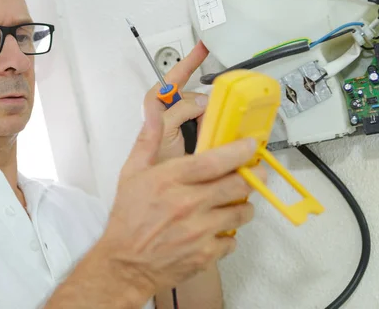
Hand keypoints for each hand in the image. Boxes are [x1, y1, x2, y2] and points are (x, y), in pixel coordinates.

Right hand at [96, 93, 264, 297]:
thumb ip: (147, 141)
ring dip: (243, 205)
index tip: (250, 145)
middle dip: (252, 176)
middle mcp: (187, 204)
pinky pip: (233, 240)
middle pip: (237, 184)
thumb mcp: (131, 173)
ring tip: (235, 201)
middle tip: (254, 172)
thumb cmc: (128, 218)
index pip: (214, 161)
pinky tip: (217, 229)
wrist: (124, 265)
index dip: (239, 150)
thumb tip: (153, 113)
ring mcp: (199, 231)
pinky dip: (229, 234)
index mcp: (169, 180)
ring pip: (241, 212)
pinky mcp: (206, 255)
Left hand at [144, 42, 209, 161]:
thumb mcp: (163, 132)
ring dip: (209, 122)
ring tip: (200, 139)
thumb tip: (202, 102)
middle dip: (203, 106)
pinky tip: (214, 140)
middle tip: (199, 125)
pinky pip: (214, 126)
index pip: (174, 78)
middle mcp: (174, 113)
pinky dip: (217, 130)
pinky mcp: (201, 138)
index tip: (203, 47)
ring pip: (208, 112)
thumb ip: (179, 112)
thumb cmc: (153, 165)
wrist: (161, 194)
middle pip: (196, 97)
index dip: (189, 62)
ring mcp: (188, 126)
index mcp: (158, 107)